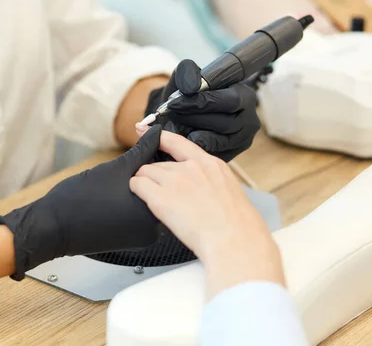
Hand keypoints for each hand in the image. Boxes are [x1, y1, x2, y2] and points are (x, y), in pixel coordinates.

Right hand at [0, 126, 163, 279]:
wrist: (52, 227)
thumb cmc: (79, 199)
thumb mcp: (115, 169)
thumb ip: (142, 150)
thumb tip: (157, 133)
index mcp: (153, 211)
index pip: (165, 179)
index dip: (151, 161)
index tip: (135, 157)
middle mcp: (153, 229)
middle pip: (159, 192)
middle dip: (145, 177)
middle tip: (120, 173)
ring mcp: (141, 238)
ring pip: (146, 202)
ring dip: (136, 190)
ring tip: (113, 186)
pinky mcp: (131, 241)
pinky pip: (137, 215)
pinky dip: (129, 203)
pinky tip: (112, 198)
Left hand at [129, 129, 283, 296]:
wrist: (234, 240)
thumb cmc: (235, 225)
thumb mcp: (228, 191)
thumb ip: (209, 181)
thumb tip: (198, 187)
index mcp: (209, 164)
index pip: (177, 142)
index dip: (157, 136)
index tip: (143, 130)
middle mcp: (191, 167)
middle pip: (158, 163)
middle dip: (154, 176)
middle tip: (159, 192)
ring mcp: (175, 181)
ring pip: (145, 172)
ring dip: (145, 183)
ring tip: (153, 200)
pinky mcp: (161, 197)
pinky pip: (137, 184)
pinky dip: (136, 190)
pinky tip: (141, 198)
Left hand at [145, 59, 259, 161]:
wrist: (187, 113)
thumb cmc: (190, 94)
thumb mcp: (186, 77)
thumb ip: (187, 73)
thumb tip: (190, 87)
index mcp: (245, 96)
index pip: (229, 101)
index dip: (201, 102)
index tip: (175, 103)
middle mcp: (249, 120)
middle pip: (224, 124)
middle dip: (193, 119)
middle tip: (170, 115)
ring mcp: (242, 141)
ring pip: (216, 142)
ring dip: (191, 134)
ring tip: (174, 126)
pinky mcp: (231, 156)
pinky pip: (211, 155)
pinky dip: (193, 148)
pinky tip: (181, 139)